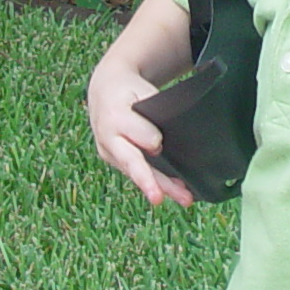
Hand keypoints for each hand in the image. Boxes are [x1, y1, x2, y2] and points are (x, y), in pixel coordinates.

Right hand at [87, 56, 194, 208]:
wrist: (104, 90)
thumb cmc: (130, 90)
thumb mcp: (142, 91)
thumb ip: (151, 114)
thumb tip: (156, 147)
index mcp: (115, 115)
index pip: (139, 134)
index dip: (152, 138)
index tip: (159, 142)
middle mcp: (108, 137)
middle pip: (132, 162)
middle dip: (147, 181)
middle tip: (158, 199)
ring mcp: (109, 151)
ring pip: (137, 173)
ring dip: (161, 188)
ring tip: (185, 199)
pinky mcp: (113, 160)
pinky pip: (135, 173)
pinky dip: (155, 183)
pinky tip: (174, 192)